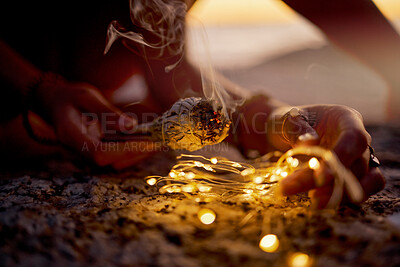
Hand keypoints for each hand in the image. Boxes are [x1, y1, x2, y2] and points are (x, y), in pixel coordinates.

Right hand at [32, 74, 156, 169]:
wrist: (55, 103)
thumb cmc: (70, 96)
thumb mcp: (86, 96)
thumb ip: (107, 112)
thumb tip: (131, 125)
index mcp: (73, 137)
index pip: (99, 152)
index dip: (124, 150)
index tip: (146, 142)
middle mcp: (81, 150)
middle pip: (111, 161)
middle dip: (137, 153)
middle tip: (160, 142)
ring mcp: (89, 152)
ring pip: (117, 162)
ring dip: (138, 153)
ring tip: (159, 142)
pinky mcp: (98, 150)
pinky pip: (117, 156)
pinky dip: (134, 149)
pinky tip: (149, 140)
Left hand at [267, 104, 384, 207]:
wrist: (284, 135)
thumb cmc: (287, 123)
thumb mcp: (285, 120)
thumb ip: (296, 130)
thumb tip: (310, 142)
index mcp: (346, 118)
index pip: (354, 138)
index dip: (342, 157)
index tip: (320, 177)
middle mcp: (358, 139)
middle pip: (355, 164)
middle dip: (326, 181)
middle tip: (291, 187)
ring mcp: (360, 159)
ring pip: (366, 181)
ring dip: (341, 194)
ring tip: (313, 201)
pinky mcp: (353, 177)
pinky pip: (359, 191)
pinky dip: (341, 199)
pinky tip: (317, 202)